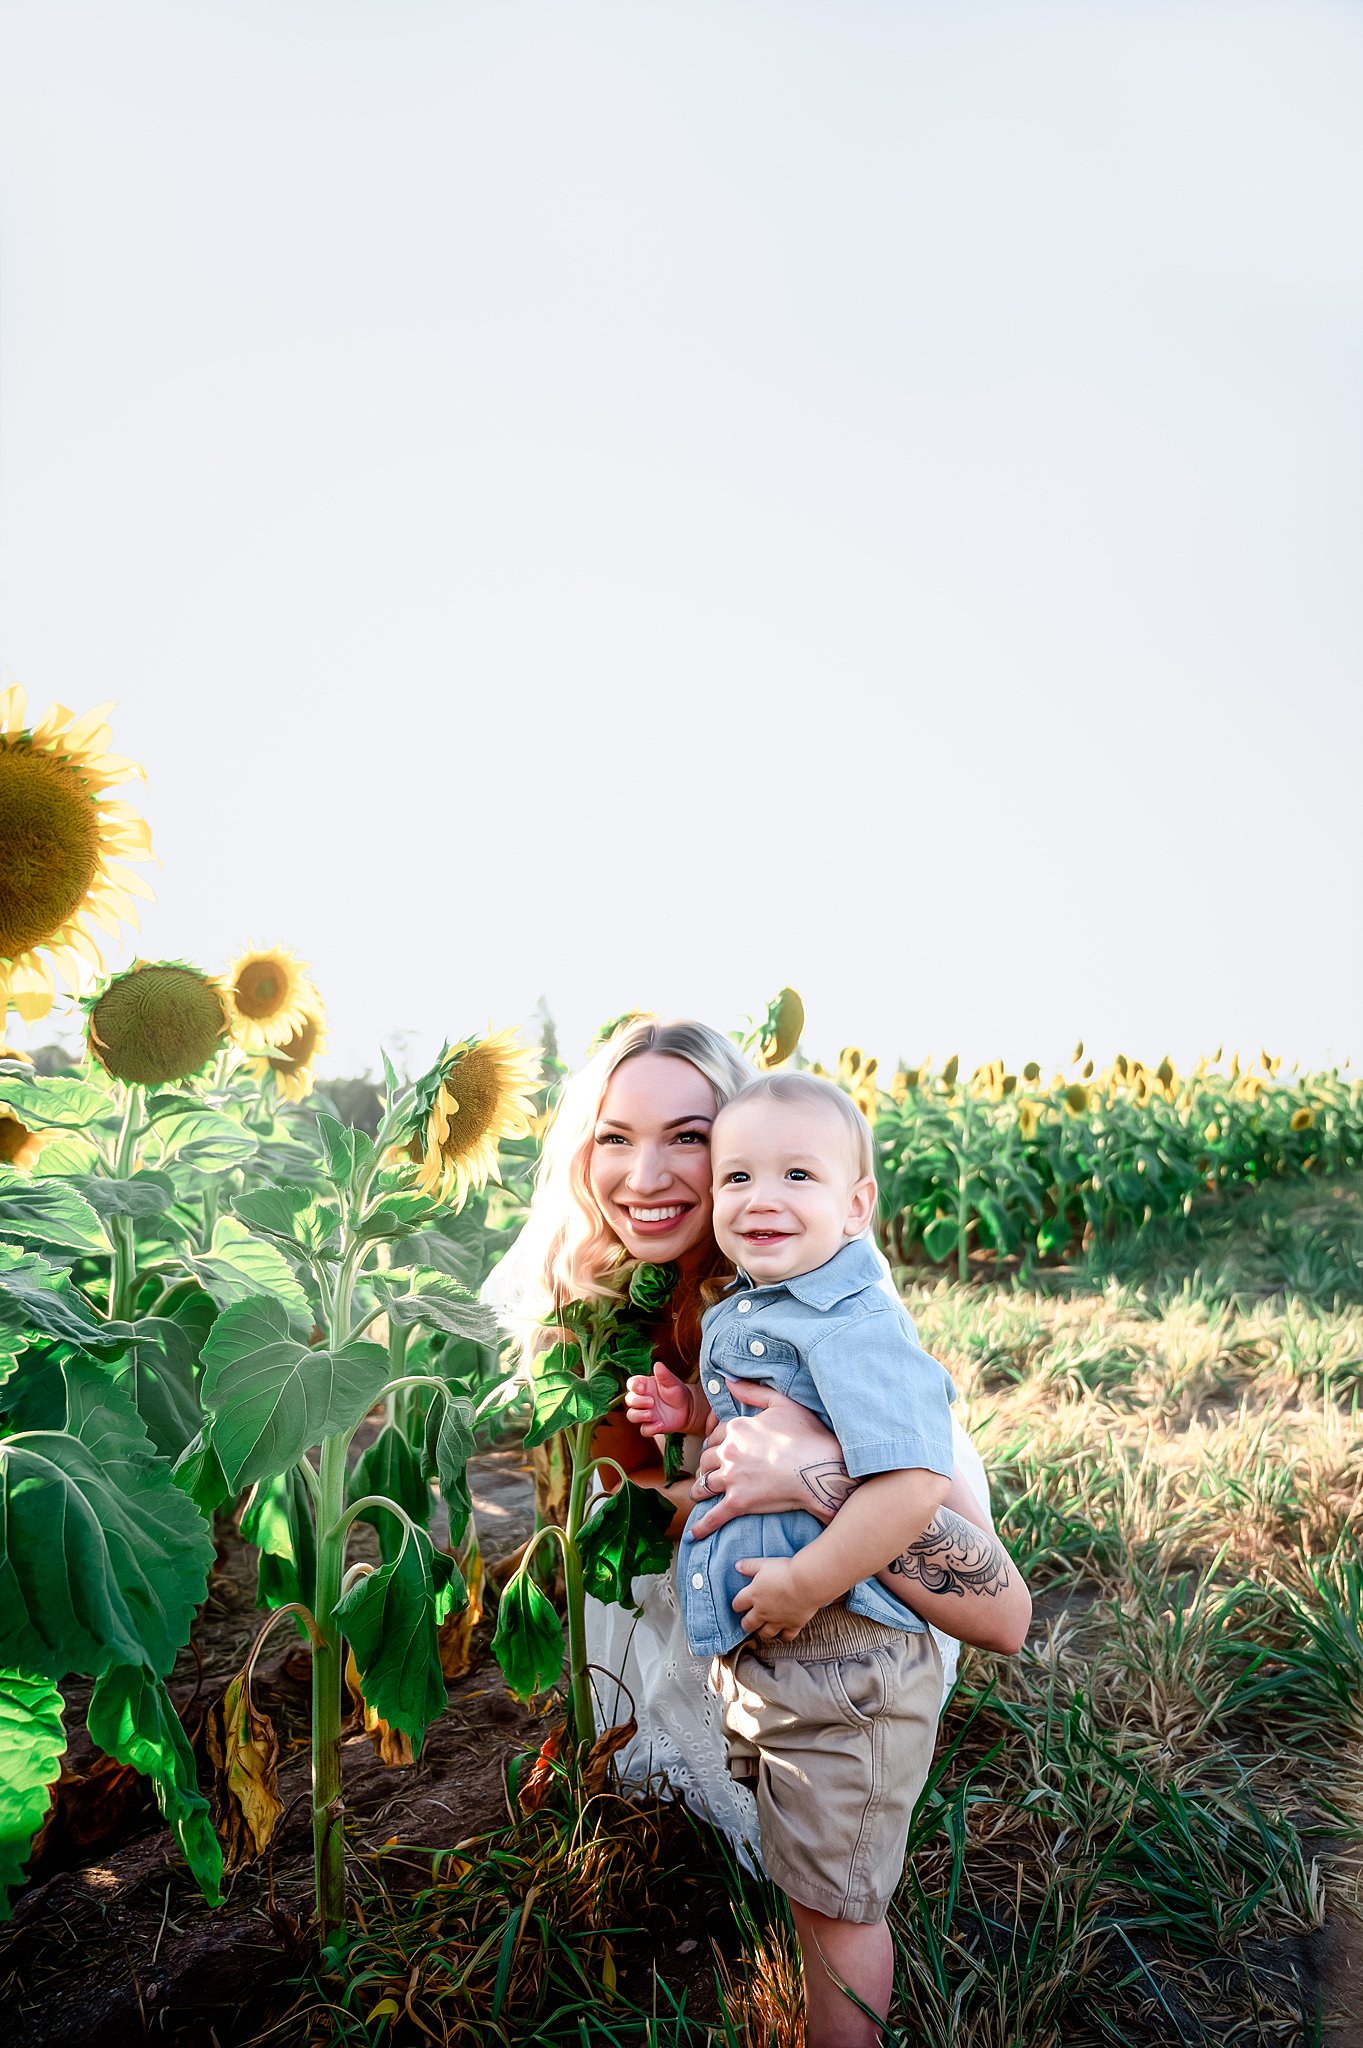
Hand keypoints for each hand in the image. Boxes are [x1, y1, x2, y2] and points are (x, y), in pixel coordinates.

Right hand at [624, 1360, 692, 1442]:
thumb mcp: (672, 1382)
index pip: (631, 1384)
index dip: (633, 1386)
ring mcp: (645, 1413)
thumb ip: (664, 1374)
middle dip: (637, 1401)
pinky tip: (660, 1424)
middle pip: (629, 1400)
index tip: (642, 1388)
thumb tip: (658, 1364)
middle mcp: (642, 1399)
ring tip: (651, 1415)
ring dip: (639, 1415)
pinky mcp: (651, 1425)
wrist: (688, 1409)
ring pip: (632, 1415)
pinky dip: (650, 1429)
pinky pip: (644, 1430)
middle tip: (652, 1402)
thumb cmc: (677, 1392)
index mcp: (645, 1386)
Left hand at [686, 1382, 841, 1539]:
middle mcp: (728, 1451)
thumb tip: (728, 1381)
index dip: (717, 1442)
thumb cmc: (807, 1435)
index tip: (719, 1449)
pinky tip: (693, 1534)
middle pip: (706, 1459)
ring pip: (704, 1484)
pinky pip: (714, 1516)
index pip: (715, 1435)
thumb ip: (752, 1391)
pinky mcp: (738, 1502)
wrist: (820, 1468)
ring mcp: (731, 1478)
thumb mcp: (781, 1403)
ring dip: (700, 1489)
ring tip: (699, 1494)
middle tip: (709, 1472)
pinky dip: (702, 1526)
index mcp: (736, 1427)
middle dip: (706, 1466)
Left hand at [732, 1555, 819, 1640]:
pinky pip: (786, 1636)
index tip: (739, 1605)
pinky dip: (783, 1636)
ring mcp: (777, 1620)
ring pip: (765, 1633)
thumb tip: (737, 1566)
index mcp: (753, 1595)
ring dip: (762, 1632)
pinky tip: (783, 1632)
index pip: (738, 1604)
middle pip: (748, 1624)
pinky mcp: (793, 1625)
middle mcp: (763, 1611)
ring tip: (762, 1629)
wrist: (807, 1582)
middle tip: (748, 1621)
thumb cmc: (785, 1571)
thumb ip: (749, 1566)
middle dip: (746, 1623)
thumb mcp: (764, 1564)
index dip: (737, 1605)